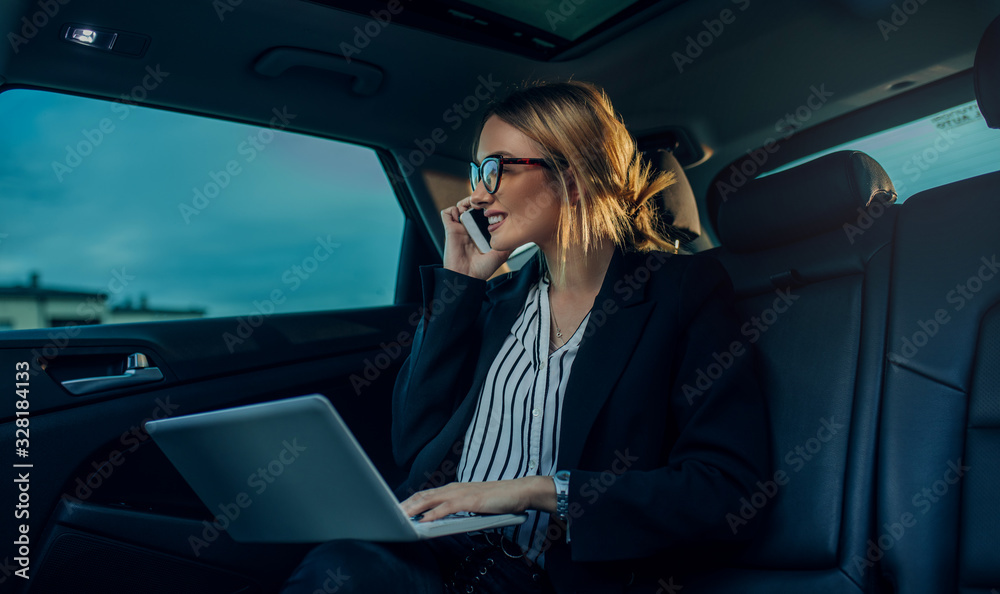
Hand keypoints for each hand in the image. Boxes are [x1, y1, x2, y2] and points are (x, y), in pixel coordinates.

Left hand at [400, 477, 555, 521]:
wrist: (519, 491)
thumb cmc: (498, 499)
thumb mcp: (473, 504)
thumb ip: (457, 509)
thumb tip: (441, 519)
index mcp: (454, 489)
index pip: (426, 494)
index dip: (410, 501)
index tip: (397, 509)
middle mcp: (454, 488)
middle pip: (423, 496)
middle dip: (406, 505)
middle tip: (391, 514)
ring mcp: (462, 493)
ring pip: (431, 500)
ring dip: (414, 509)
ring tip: (401, 517)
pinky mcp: (470, 500)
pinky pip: (447, 508)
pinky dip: (434, 514)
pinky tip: (424, 520)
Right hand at [441, 196, 511, 280]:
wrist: (467, 277)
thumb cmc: (482, 269)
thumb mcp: (501, 254)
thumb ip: (509, 243)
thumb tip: (521, 235)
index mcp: (481, 232)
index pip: (482, 213)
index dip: (486, 206)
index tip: (492, 205)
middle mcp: (470, 229)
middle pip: (470, 206)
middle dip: (476, 201)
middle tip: (482, 204)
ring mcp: (459, 228)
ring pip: (458, 207)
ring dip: (464, 202)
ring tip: (471, 207)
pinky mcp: (450, 229)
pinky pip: (446, 213)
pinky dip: (451, 209)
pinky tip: (460, 215)